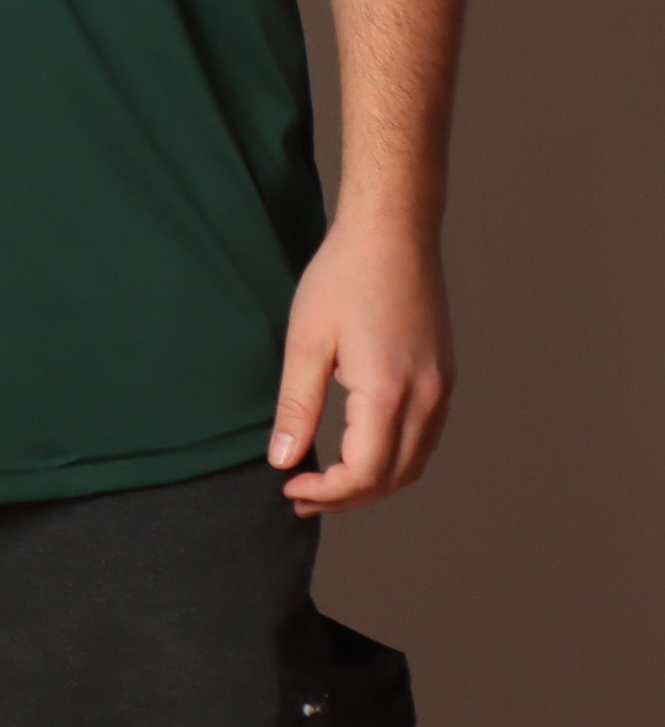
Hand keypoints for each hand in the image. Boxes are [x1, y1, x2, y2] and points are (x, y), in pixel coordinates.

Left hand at [269, 211, 454, 516]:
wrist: (394, 230)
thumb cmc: (344, 275)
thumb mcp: (307, 339)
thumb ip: (296, 405)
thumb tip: (283, 460)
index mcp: (389, 392)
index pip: (363, 473)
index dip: (327, 492)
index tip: (290, 488)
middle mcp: (425, 397)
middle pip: (392, 478)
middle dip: (347, 497)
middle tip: (302, 495)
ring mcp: (440, 388)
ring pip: (414, 463)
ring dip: (373, 482)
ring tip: (328, 481)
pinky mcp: (444, 376)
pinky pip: (425, 438)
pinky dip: (395, 458)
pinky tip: (361, 449)